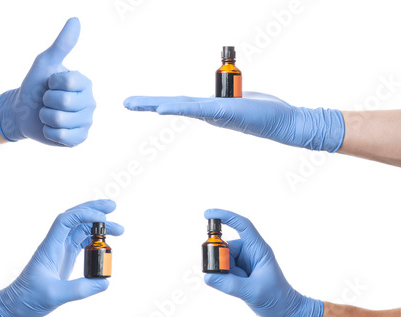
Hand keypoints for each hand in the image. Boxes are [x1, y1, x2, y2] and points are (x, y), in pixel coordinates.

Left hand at [0, 17, 95, 146]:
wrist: (23, 112)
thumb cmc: (35, 86)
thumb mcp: (45, 63)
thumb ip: (61, 44)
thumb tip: (75, 20)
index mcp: (85, 83)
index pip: (67, 83)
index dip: (51, 84)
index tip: (50, 84)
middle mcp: (90, 103)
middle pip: (63, 103)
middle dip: (46, 102)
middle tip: (47, 101)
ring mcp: (86, 123)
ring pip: (60, 121)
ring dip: (45, 117)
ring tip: (47, 114)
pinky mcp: (79, 139)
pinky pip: (61, 136)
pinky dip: (49, 133)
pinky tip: (51, 128)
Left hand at [0, 200, 123, 316]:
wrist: (14, 306)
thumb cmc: (27, 300)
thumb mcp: (55, 296)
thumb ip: (80, 289)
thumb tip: (104, 282)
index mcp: (50, 247)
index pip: (66, 220)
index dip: (85, 214)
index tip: (103, 219)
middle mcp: (55, 244)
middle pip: (75, 217)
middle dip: (94, 209)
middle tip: (113, 207)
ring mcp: (60, 250)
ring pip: (80, 229)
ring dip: (98, 226)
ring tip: (118, 230)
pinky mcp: (64, 258)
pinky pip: (81, 242)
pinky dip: (95, 240)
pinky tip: (106, 244)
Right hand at [124, 92, 344, 151]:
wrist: (285, 122)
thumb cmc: (266, 111)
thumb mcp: (241, 99)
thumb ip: (227, 98)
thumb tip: (221, 98)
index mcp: (210, 109)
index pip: (180, 103)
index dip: (159, 102)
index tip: (141, 102)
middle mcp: (208, 112)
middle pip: (174, 104)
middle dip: (148, 104)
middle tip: (126, 102)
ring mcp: (214, 113)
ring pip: (180, 106)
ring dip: (156, 104)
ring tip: (135, 103)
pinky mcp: (223, 112)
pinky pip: (196, 108)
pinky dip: (178, 107)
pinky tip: (162, 108)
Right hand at [203, 209, 322, 316]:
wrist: (286, 311)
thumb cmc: (276, 299)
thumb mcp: (252, 292)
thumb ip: (228, 284)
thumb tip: (207, 276)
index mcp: (259, 249)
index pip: (242, 225)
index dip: (225, 216)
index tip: (208, 214)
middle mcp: (251, 251)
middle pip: (227, 246)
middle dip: (220, 259)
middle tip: (226, 275)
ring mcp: (245, 260)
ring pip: (223, 259)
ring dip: (224, 272)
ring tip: (238, 286)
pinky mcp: (240, 270)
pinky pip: (225, 269)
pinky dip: (225, 277)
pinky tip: (236, 288)